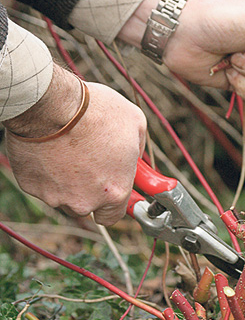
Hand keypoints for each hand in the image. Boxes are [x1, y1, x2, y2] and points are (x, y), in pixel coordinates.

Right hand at [4, 65, 146, 225]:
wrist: (51, 103)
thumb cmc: (95, 112)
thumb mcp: (135, 125)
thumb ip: (138, 150)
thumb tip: (134, 158)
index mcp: (115, 192)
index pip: (113, 216)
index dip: (111, 204)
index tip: (110, 191)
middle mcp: (85, 201)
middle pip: (87, 206)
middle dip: (89, 189)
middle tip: (89, 162)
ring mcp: (55, 196)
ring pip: (63, 196)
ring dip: (66, 181)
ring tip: (69, 150)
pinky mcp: (30, 185)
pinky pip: (41, 183)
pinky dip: (45, 171)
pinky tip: (49, 148)